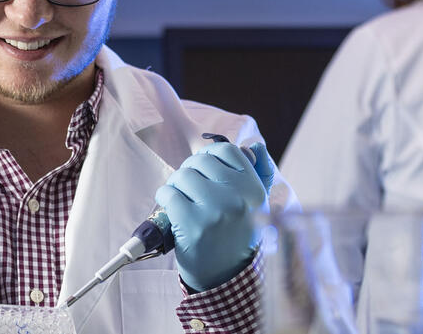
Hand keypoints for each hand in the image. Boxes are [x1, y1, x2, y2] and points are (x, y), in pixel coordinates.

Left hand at [155, 141, 275, 291]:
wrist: (226, 276)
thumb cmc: (237, 237)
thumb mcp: (257, 206)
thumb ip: (258, 174)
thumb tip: (253, 146)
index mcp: (253, 188)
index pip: (227, 150)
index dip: (210, 156)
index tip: (204, 169)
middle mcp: (236, 197)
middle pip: (200, 161)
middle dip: (190, 171)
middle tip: (189, 188)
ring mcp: (214, 210)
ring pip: (183, 175)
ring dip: (175, 184)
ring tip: (180, 198)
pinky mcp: (192, 223)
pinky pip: (168, 194)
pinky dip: (164, 197)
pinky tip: (171, 208)